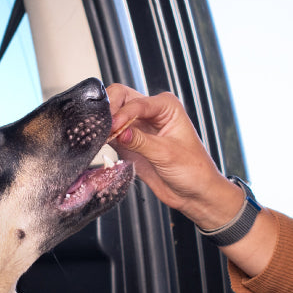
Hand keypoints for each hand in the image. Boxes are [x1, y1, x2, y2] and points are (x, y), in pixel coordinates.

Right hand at [106, 84, 243, 229]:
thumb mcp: (167, 154)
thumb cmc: (193, 170)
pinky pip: (111, 135)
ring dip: (103, 123)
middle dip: (109, 110)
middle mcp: (151, 113)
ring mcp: (139, 127)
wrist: (194, 193)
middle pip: (120, 98)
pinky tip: (99, 143)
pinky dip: (103, 137)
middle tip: (101, 127)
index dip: (122, 113)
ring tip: (98, 136)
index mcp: (166, 106)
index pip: (136, 101)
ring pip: (113, 114)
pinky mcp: (130, 143)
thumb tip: (119, 132)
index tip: (114, 128)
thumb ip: (141, 142)